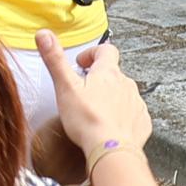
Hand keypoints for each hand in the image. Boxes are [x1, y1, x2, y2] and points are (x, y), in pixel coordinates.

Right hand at [39, 32, 150, 164]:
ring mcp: (136, 103)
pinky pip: (132, 114)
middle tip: (84, 91)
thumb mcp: (65, 87)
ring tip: (96, 112)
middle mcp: (126, 84)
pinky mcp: (141, 122)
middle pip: (114, 74)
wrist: (111, 151)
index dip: (93, 53)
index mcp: (108, 72)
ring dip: (111, 98)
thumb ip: (55, 60)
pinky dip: (122, 116)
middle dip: (100, 79)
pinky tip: (110, 127)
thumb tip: (44, 35)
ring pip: (124, 94)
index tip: (82, 63)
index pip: (106, 50)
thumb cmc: (88, 120)